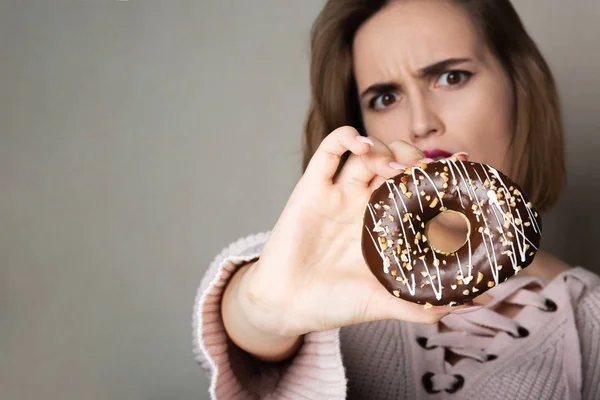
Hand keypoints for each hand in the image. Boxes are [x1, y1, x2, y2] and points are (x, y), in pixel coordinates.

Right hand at [240, 126, 469, 337]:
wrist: (287, 306)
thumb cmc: (333, 304)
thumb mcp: (385, 302)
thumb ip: (425, 303)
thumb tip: (476, 301)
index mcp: (383, 225)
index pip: (416, 188)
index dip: (438, 174)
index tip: (461, 167)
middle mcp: (363, 204)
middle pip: (394, 162)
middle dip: (412, 158)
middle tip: (422, 172)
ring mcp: (337, 193)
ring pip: (367, 152)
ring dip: (384, 148)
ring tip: (395, 165)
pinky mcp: (311, 188)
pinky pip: (329, 151)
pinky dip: (345, 137)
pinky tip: (361, 143)